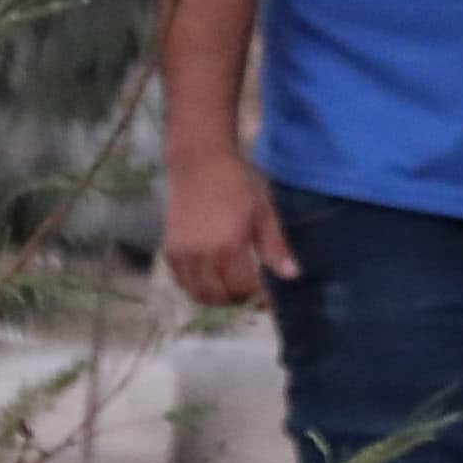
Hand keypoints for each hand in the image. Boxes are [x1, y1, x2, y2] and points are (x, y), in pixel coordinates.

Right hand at [164, 153, 295, 310]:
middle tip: (250, 291)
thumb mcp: (264, 213)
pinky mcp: (170, 252)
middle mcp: (203, 257)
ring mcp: (183, 256)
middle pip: (220, 295)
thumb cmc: (238, 183)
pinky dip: (196, 287)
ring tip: (230, 289)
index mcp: (229, 247)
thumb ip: (275, 247)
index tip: (267, 298)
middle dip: (238, 298)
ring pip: (198, 293)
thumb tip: (292, 275)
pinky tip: (209, 279)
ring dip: (216, 297)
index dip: (258, 297)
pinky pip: (182, 282)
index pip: (243, 287)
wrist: (200, 164)